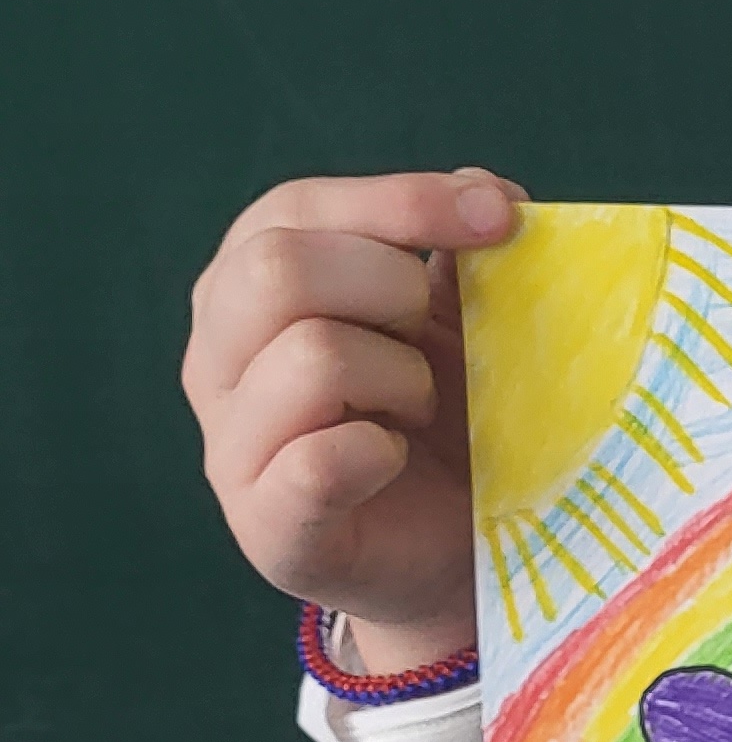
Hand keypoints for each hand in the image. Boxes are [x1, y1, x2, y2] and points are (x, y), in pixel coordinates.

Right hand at [182, 171, 523, 667]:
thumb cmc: (448, 419)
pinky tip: (399, 460)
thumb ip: (457, 248)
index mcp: (247, 286)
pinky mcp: (266, 524)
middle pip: (277, 269)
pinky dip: (381, 452)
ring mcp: (229, 444)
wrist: (456, 552)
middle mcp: (218, 357)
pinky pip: (319, 460)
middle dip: (391, 287)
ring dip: (401, 377)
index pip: (293, 209)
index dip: (401, 201)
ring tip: (420, 411)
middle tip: (435, 337)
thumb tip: (488, 189)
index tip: (503, 217)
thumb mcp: (458, 319)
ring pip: (310, 357)